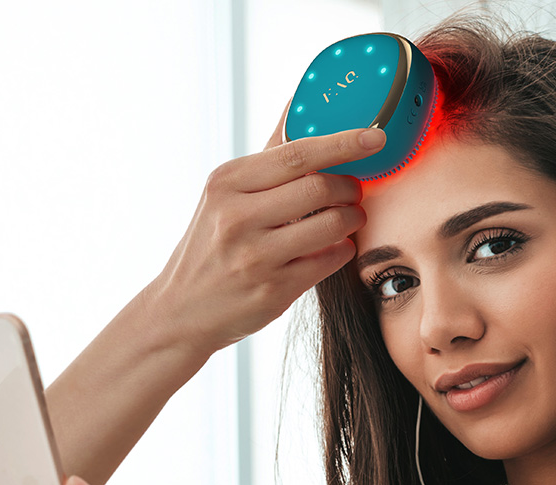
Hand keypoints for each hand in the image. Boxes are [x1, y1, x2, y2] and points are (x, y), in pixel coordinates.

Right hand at [146, 98, 387, 354]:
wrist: (180, 311)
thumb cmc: (211, 245)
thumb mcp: (224, 195)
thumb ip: (267, 157)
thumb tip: (298, 101)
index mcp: (226, 183)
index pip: (296, 153)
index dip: (343, 142)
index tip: (375, 135)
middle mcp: (236, 217)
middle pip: (319, 187)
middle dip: (350, 188)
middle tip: (354, 192)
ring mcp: (255, 257)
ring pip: (331, 225)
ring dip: (352, 219)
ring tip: (349, 218)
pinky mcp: (273, 291)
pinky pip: (329, 261)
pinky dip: (342, 250)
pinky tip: (336, 247)